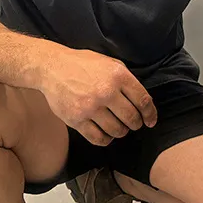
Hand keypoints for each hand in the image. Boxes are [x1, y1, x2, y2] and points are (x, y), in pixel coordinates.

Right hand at [40, 49, 157, 145]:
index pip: (143, 100)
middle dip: (136, 124)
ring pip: (117, 131)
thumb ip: (125, 79)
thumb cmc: (82, 64)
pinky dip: (106, 139)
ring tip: (118, 127)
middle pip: (132, 118)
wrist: (52, 68)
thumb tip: (141, 99)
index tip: (150, 120)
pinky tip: (105, 133)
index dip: (150, 114)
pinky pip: (99, 138)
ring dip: (121, 131)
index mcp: (118, 76)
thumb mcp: (109, 63)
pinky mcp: (77, 120)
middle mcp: (106, 92)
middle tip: (133, 123)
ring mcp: (90, 107)